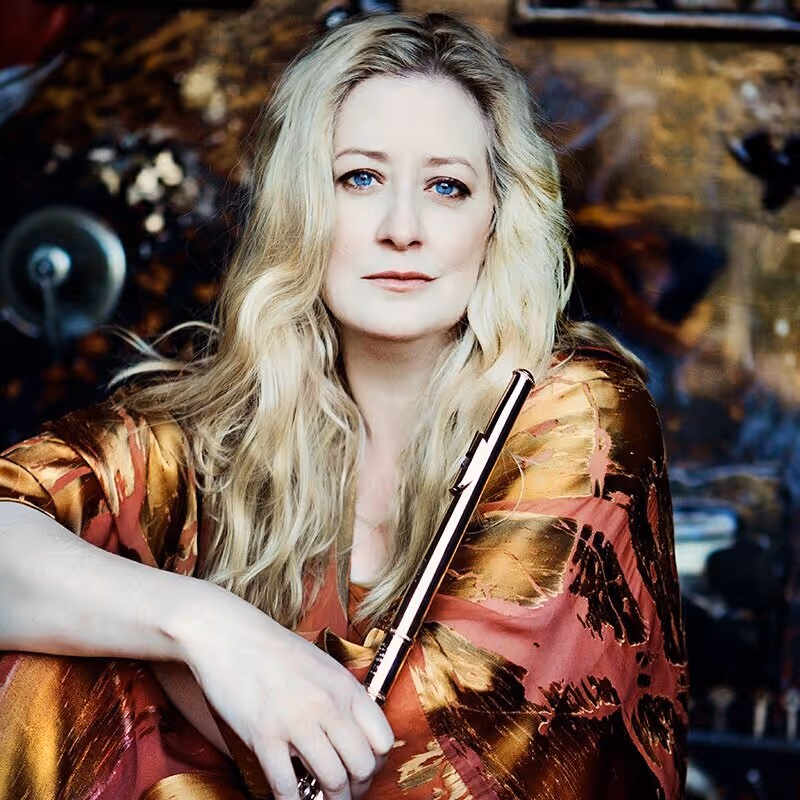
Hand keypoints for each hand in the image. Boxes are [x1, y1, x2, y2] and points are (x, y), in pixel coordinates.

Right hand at [174, 583, 393, 799]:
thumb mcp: (322, 665)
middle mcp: (328, 704)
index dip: (376, 765)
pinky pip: (287, 787)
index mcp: (345, 686)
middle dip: (356, 790)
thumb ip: (341, 698)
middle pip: (362, 767)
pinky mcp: (264, 736)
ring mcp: (297, 721)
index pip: (383, 740)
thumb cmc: (273, 650)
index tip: (364, 773)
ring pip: (332, 781)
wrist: (228, 634)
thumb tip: (355, 735)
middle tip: (344, 794)